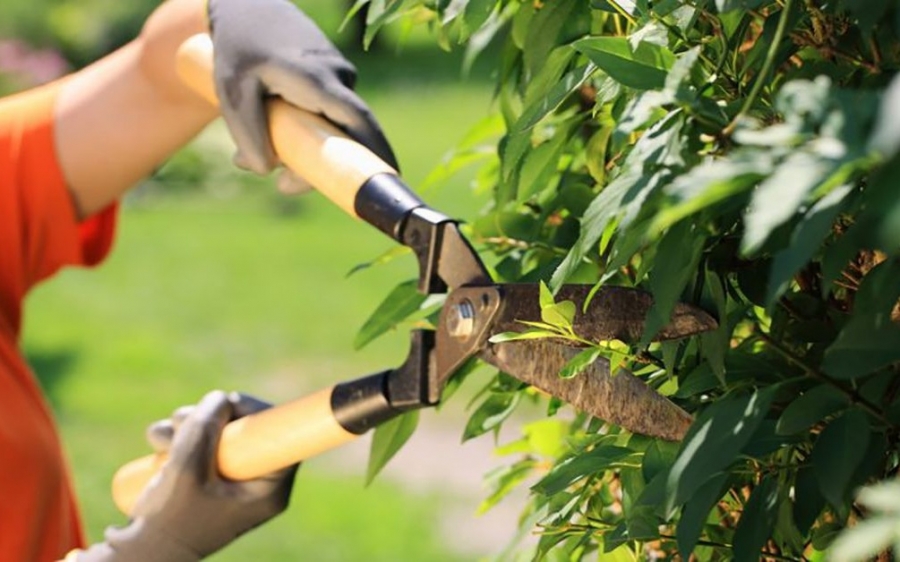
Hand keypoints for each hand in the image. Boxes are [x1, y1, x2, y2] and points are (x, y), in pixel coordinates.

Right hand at [75, 391, 297, 561]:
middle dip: (211, 418)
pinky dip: (180, 437)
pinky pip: (202, 444)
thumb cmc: (169, 521)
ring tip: (159, 438)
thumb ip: (204, 430)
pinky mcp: (209, 477)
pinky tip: (158, 443)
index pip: (281, 439)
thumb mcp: (187, 470)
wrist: (141, 553)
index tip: (229, 403)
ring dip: (187, 425)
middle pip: (248, 430)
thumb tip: (221, 398)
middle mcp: (255, 483)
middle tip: (180, 420)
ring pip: (220, 433)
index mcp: (268, 490)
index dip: (257, 413)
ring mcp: (232, 480)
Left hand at [207, 0, 398, 174]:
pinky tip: (272, 132)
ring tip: (264, 154)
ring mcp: (339, 75)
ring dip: (307, 148)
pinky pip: (329, 114)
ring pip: (334, 126)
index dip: (376, 150)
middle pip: (347, 134)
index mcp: (318, 79)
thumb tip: (266, 171)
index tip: (391, 176)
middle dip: (325, 166)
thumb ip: (247, 134)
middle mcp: (337, 76)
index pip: (358, 119)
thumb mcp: (232, 91)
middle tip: (284, 185)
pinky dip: (307, 131)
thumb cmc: (239, 47)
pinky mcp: (333, 79)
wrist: (249, 6)